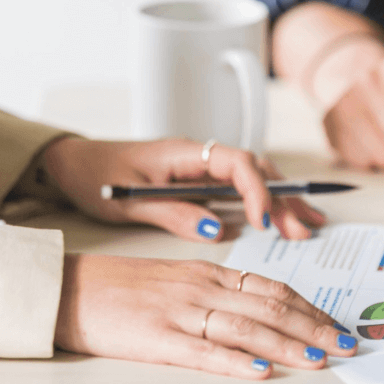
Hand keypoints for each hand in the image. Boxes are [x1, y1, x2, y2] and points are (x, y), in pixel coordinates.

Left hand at [41, 138, 324, 240]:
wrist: (74, 163)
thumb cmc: (97, 176)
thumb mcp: (130, 201)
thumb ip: (174, 213)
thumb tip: (217, 228)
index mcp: (185, 153)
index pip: (237, 163)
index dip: (257, 191)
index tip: (265, 221)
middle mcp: (200, 156)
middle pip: (256, 169)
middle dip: (282, 198)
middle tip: (302, 229)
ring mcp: (203, 167)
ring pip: (255, 178)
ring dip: (282, 200)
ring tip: (308, 225)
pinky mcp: (201, 180)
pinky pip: (241, 188)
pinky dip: (266, 203)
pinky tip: (284, 220)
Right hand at [56, 255, 356, 378]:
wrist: (69, 287)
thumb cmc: (122, 286)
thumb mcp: (178, 278)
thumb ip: (218, 291)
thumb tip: (259, 309)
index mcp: (209, 272)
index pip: (273, 288)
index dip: (310, 308)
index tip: (337, 325)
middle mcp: (202, 288)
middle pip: (270, 306)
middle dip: (315, 328)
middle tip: (347, 346)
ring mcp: (180, 312)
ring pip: (247, 327)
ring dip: (289, 345)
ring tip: (319, 360)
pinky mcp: (156, 338)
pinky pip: (203, 350)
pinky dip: (236, 362)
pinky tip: (260, 371)